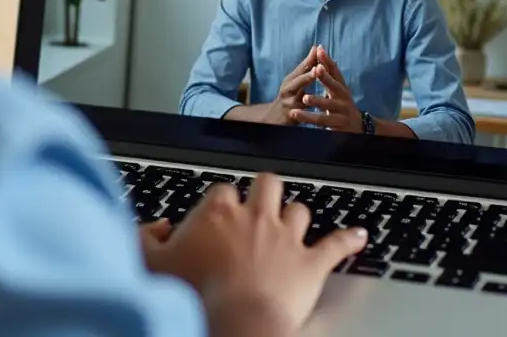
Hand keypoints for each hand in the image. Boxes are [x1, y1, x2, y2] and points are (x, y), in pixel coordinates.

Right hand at [143, 174, 368, 334]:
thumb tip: (155, 229)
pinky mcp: (310, 263)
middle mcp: (255, 217)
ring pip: (298, 210)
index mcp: (218, 213)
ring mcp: (286, 238)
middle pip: (266, 184)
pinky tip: (360, 236)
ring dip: (296, 216)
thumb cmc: (194, 296)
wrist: (236, 323)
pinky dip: (349, 240)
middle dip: (265, 191)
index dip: (222, 203)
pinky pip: (336, 244)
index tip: (219, 215)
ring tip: (294, 221)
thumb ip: (147, 240)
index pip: (223, 191)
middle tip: (260, 202)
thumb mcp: (151, 265)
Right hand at [257, 48, 320, 125]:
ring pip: (297, 98)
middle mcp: (287, 89)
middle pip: (297, 81)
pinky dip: (306, 114)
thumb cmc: (288, 95)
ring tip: (314, 93)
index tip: (319, 50)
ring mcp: (288, 103)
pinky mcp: (289, 116)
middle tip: (318, 69)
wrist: (273, 116)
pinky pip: (298, 114)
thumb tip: (316, 48)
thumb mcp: (295, 79)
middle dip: (308, 75)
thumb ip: (306, 66)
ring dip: (307, 96)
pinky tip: (316, 112)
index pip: (301, 67)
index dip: (310, 60)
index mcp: (290, 79)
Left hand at [289, 47, 362, 132]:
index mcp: (342, 88)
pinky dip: (309, 118)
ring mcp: (342, 112)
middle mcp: (344, 98)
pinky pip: (322, 121)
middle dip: (326, 78)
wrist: (357, 127)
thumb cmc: (342, 104)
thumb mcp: (337, 89)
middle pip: (335, 87)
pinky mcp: (337, 125)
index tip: (319, 50)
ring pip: (327, 106)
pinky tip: (296, 114)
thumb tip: (319, 49)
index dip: (328, 61)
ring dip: (317, 101)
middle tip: (316, 70)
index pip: (335, 72)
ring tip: (305, 97)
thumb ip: (328, 72)